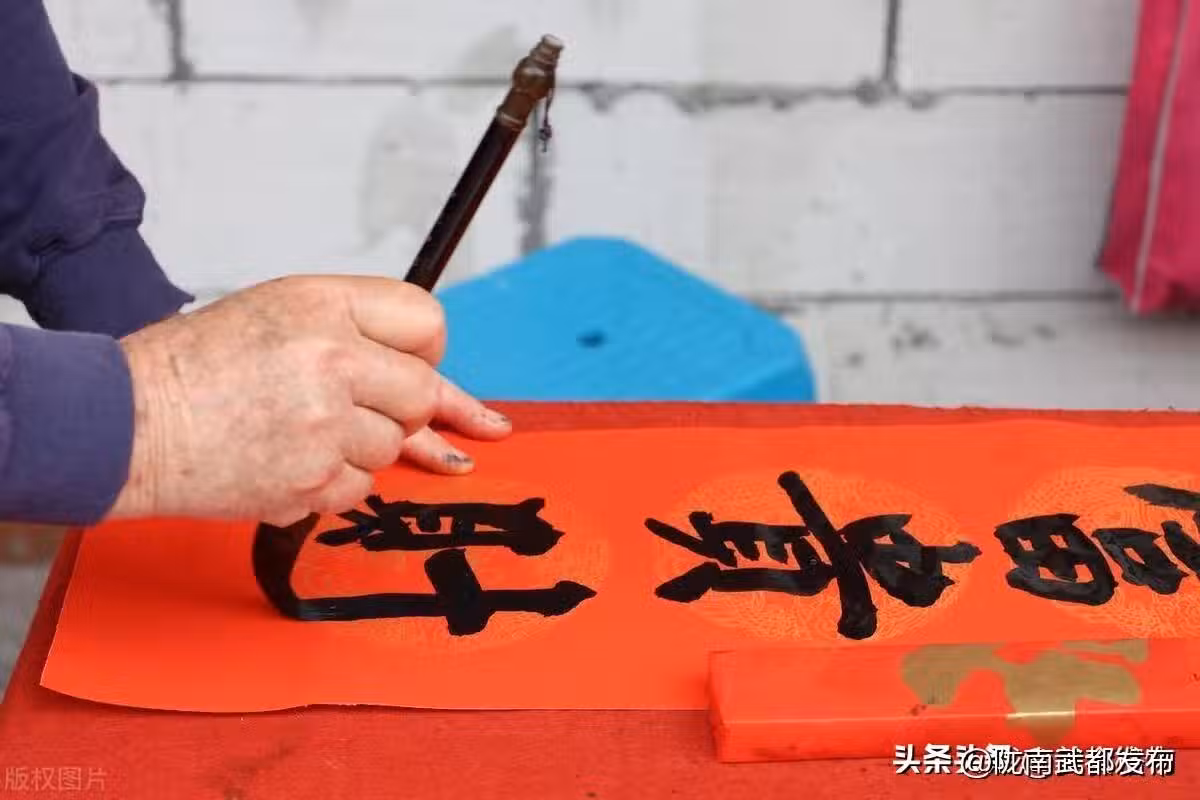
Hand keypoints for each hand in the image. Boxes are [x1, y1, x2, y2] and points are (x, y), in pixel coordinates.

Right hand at [107, 275, 511, 524]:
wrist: (128, 422)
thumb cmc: (194, 367)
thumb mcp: (278, 312)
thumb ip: (357, 332)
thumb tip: (435, 381)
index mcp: (323, 305)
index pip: (425, 320)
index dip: (426, 348)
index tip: (420, 365)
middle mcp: (332, 359)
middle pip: (423, 392)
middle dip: (403, 407)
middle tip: (357, 407)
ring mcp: (325, 424)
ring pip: (392, 446)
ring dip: (360, 446)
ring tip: (301, 429)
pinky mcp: (312, 479)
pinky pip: (362, 488)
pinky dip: (336, 482)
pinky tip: (293, 461)